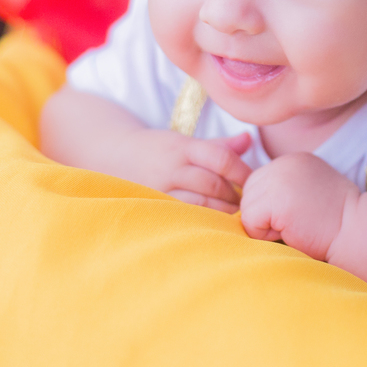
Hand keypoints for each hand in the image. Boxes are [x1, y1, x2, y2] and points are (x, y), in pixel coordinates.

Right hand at [112, 128, 252, 212]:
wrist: (113, 155)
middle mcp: (172, 168)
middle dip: (235, 197)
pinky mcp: (153, 207)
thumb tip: (249, 139)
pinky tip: (213, 226)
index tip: (252, 183)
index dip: (242, 172)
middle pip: (213, 185)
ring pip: (200, 205)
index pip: (221, 159)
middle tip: (248, 204)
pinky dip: (202, 222)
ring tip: (234, 216)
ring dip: (222, 213)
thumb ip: (219, 145)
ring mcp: (160, 190)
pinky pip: (183, 218)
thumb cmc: (159, 150)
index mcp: (183, 147)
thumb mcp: (186, 141)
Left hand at [240, 152, 358, 260]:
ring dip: (265, 226)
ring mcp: (280, 178)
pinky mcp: (277, 199)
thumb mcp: (309, 192)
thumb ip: (285, 188)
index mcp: (293, 160)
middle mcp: (284, 162)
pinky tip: (291, 232)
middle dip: (265, 215)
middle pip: (248, 193)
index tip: (301, 214)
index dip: (272, 207)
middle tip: (297, 223)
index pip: (258, 183)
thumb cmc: (336, 223)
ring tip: (295, 227)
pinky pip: (249, 221)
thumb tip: (252, 202)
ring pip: (247, 208)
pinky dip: (264, 235)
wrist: (358, 232)